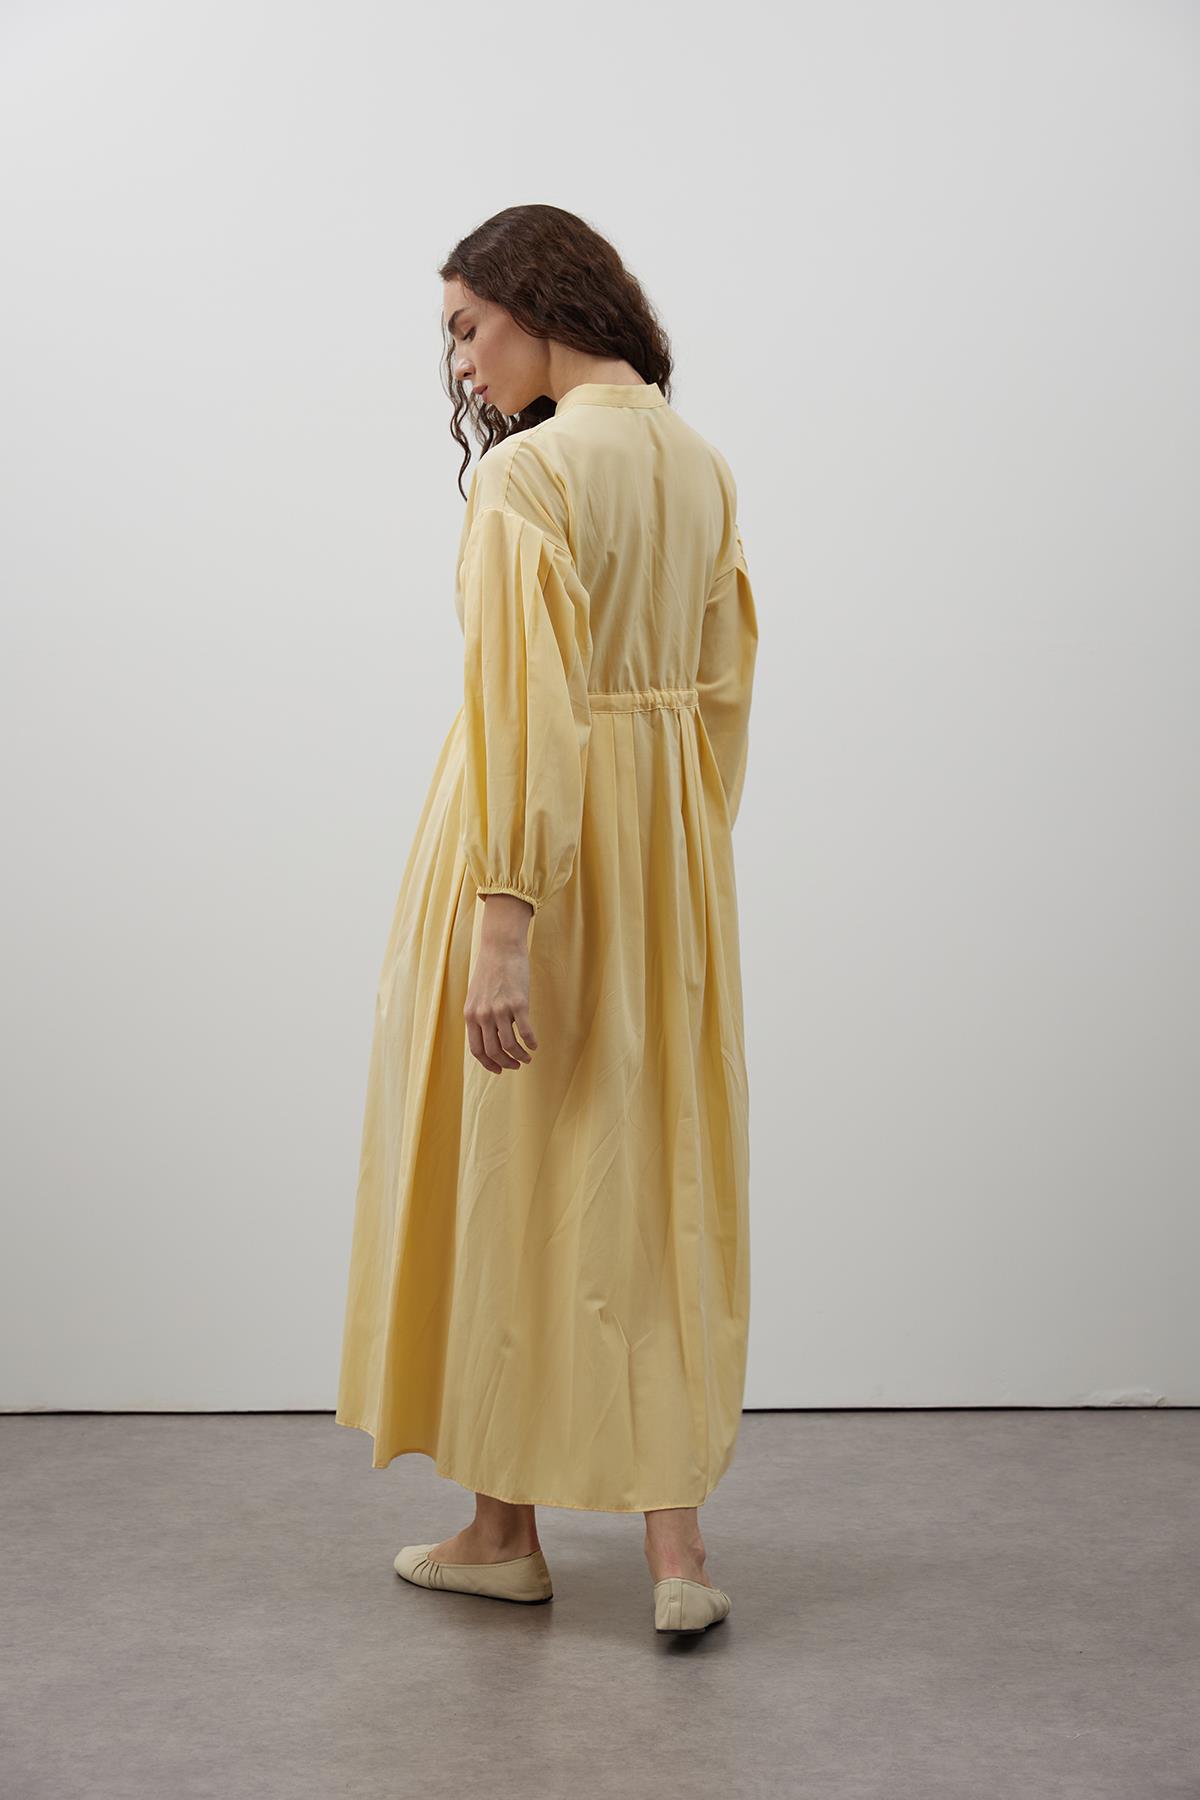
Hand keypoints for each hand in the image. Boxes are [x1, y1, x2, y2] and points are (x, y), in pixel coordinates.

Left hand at [464, 895, 538, 1073]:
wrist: (501, 948)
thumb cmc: (490, 971)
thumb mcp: (477, 996)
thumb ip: (480, 1017)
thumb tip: (493, 1038)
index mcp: (470, 1015)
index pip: (477, 1050)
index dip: (489, 1064)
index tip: (499, 1069)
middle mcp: (483, 1015)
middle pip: (494, 1051)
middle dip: (507, 1063)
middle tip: (517, 1065)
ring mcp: (500, 1010)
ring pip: (510, 1045)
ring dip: (521, 1056)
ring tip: (528, 1057)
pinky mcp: (518, 1003)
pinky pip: (526, 1031)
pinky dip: (531, 1042)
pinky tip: (535, 1045)